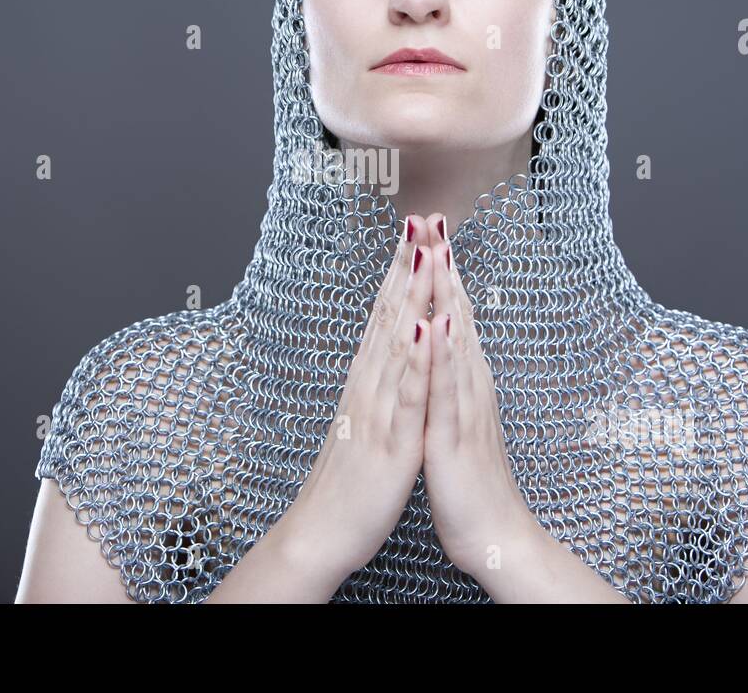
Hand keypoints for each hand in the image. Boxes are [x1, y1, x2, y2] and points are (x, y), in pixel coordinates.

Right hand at [280, 213, 435, 583]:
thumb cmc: (348, 475)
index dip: (403, 267)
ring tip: (426, 251)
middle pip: (391, 312)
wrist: (321, 530)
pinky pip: (405, 394)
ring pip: (398, 342)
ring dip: (413, 295)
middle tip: (423, 216)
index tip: (418, 227)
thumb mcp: (366, 415)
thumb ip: (376, 379)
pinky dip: (416, 359)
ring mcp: (378, 408)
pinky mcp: (390, 439)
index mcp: (368, 378)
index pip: (388, 311)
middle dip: (409, 263)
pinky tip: (426, 328)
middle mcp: (369, 383)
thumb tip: (389, 345)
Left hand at [419, 212, 541, 575]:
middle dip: (443, 266)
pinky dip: (442, 354)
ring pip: (455, 341)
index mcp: (463, 381)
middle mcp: (469, 385)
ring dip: (445, 294)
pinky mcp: (454, 435)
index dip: (440, 272)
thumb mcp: (457, 420)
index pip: (451, 315)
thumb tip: (447, 349)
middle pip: (457, 314)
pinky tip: (437, 322)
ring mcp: (465, 407)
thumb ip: (454, 383)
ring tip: (436, 251)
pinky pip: (447, 390)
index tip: (428, 230)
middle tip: (434, 217)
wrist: (495, 536)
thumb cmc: (472, 482)